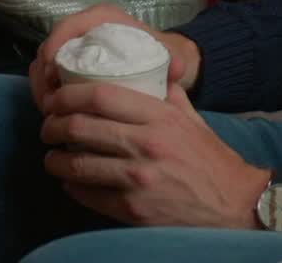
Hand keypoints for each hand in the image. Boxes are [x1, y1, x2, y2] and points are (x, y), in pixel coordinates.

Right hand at [31, 4, 200, 112]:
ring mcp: (73, 50)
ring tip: (50, 113)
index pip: (68, 26)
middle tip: (49, 103)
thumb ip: (175, 60)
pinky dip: (46, 94)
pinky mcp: (69, 68)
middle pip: (49, 48)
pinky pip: (48, 78)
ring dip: (42, 88)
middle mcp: (82, 30)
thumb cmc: (160, 54)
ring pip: (44, 65)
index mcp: (101, 19)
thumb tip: (176, 69)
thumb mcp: (168, 55)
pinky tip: (54, 114)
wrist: (161, 62)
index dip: (54, 45)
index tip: (52, 72)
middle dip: (43, 76)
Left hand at [41, 81, 267, 228]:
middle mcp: (146, 144)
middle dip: (53, 125)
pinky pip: (88, 194)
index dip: (68, 94)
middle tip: (47, 127)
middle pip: (81, 126)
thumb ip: (166, 94)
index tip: (56, 98)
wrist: (234, 204)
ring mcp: (137, 178)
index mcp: (159, 117)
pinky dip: (72, 186)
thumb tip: (146, 72)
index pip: (100, 95)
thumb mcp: (191, 118)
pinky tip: (70, 181)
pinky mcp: (132, 209)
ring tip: (52, 157)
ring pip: (78, 163)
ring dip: (56, 160)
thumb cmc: (211, 159)